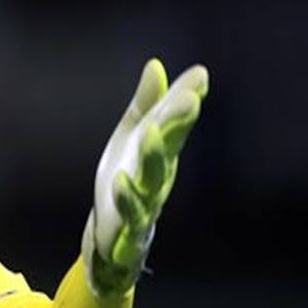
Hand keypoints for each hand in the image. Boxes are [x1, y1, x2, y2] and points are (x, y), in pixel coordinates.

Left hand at [81, 58, 208, 296]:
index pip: (175, 126)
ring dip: (153, 157)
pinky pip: (129, 215)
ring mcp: (144, 206)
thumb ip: (145, 105)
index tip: (198, 77)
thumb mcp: (131, 140)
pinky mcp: (126, 230)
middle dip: (177, 123)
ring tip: (149, 131)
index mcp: (161, 156)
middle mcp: (158, 179)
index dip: (185, 102)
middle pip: (168, 148)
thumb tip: (156, 64)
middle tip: (186, 99)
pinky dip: (126, 200)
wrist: (110, 242)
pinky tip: (120, 182)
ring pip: (152, 181)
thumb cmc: (126, 184)